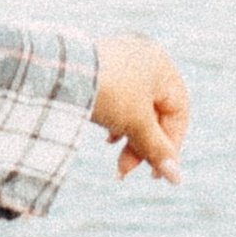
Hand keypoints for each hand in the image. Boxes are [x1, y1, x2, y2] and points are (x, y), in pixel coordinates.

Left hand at [91, 35, 188, 182]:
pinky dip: (114, 122)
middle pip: (154, 112)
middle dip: (142, 145)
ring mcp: (120, 60)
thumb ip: (157, 150)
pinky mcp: (99, 68)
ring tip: (113, 155)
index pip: (178, 111)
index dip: (171, 145)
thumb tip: (176, 178)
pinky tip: (106, 137)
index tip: (155, 173)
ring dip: (128, 137)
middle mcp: (144, 58)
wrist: (57, 72)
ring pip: (134, 108)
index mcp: (161, 65)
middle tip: (125, 171)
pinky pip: (116, 100)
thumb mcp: (135, 124)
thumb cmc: (106, 93)